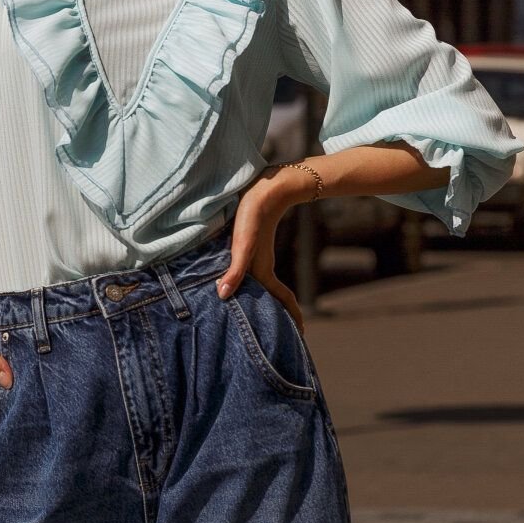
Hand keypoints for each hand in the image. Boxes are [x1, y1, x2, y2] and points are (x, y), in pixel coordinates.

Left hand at [216, 173, 305, 334]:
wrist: (264, 187)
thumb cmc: (252, 216)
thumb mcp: (242, 245)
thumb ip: (234, 270)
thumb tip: (222, 295)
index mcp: (263, 270)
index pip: (282, 299)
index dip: (292, 316)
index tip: (301, 334)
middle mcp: (261, 266)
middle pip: (272, 296)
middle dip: (277, 315)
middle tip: (280, 333)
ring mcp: (256, 256)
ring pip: (262, 284)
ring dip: (264, 299)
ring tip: (260, 314)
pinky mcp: (249, 244)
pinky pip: (250, 270)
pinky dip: (248, 281)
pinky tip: (238, 282)